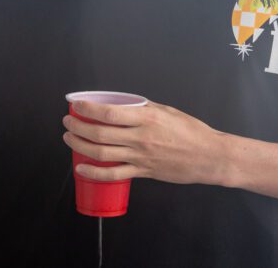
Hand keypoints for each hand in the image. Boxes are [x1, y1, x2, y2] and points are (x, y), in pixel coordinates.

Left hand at [63, 100, 225, 184]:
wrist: (209, 156)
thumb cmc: (191, 131)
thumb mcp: (166, 111)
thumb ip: (144, 108)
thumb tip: (123, 104)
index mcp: (147, 118)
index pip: (110, 113)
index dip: (88, 109)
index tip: (76, 105)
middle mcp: (141, 137)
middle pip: (101, 133)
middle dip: (78, 127)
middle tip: (67, 122)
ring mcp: (141, 157)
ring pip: (103, 153)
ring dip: (81, 146)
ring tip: (69, 138)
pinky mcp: (144, 172)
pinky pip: (114, 174)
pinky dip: (94, 172)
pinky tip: (81, 167)